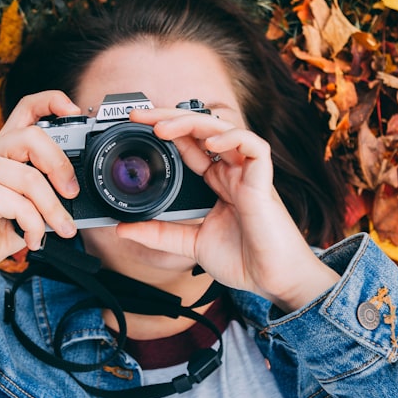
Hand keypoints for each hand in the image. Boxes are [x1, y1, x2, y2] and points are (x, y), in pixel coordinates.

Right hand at [0, 91, 81, 268]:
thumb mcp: (28, 200)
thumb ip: (45, 185)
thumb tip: (76, 187)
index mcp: (4, 147)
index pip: (26, 108)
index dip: (52, 102)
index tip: (75, 111)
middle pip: (33, 137)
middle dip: (60, 166)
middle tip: (72, 192)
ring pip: (31, 179)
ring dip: (53, 209)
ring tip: (62, 229)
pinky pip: (20, 205)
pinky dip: (35, 226)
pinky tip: (33, 239)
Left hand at [116, 107, 340, 312]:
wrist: (273, 282)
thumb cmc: (244, 260)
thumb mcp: (190, 245)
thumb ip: (160, 235)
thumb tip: (124, 229)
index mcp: (217, 182)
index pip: (189, 144)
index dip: (166, 131)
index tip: (136, 127)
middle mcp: (232, 172)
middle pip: (201, 130)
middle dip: (170, 117)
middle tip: (140, 115)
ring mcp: (248, 174)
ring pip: (223, 129)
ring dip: (192, 122)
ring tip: (163, 127)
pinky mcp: (264, 181)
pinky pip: (253, 146)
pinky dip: (232, 139)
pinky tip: (211, 143)